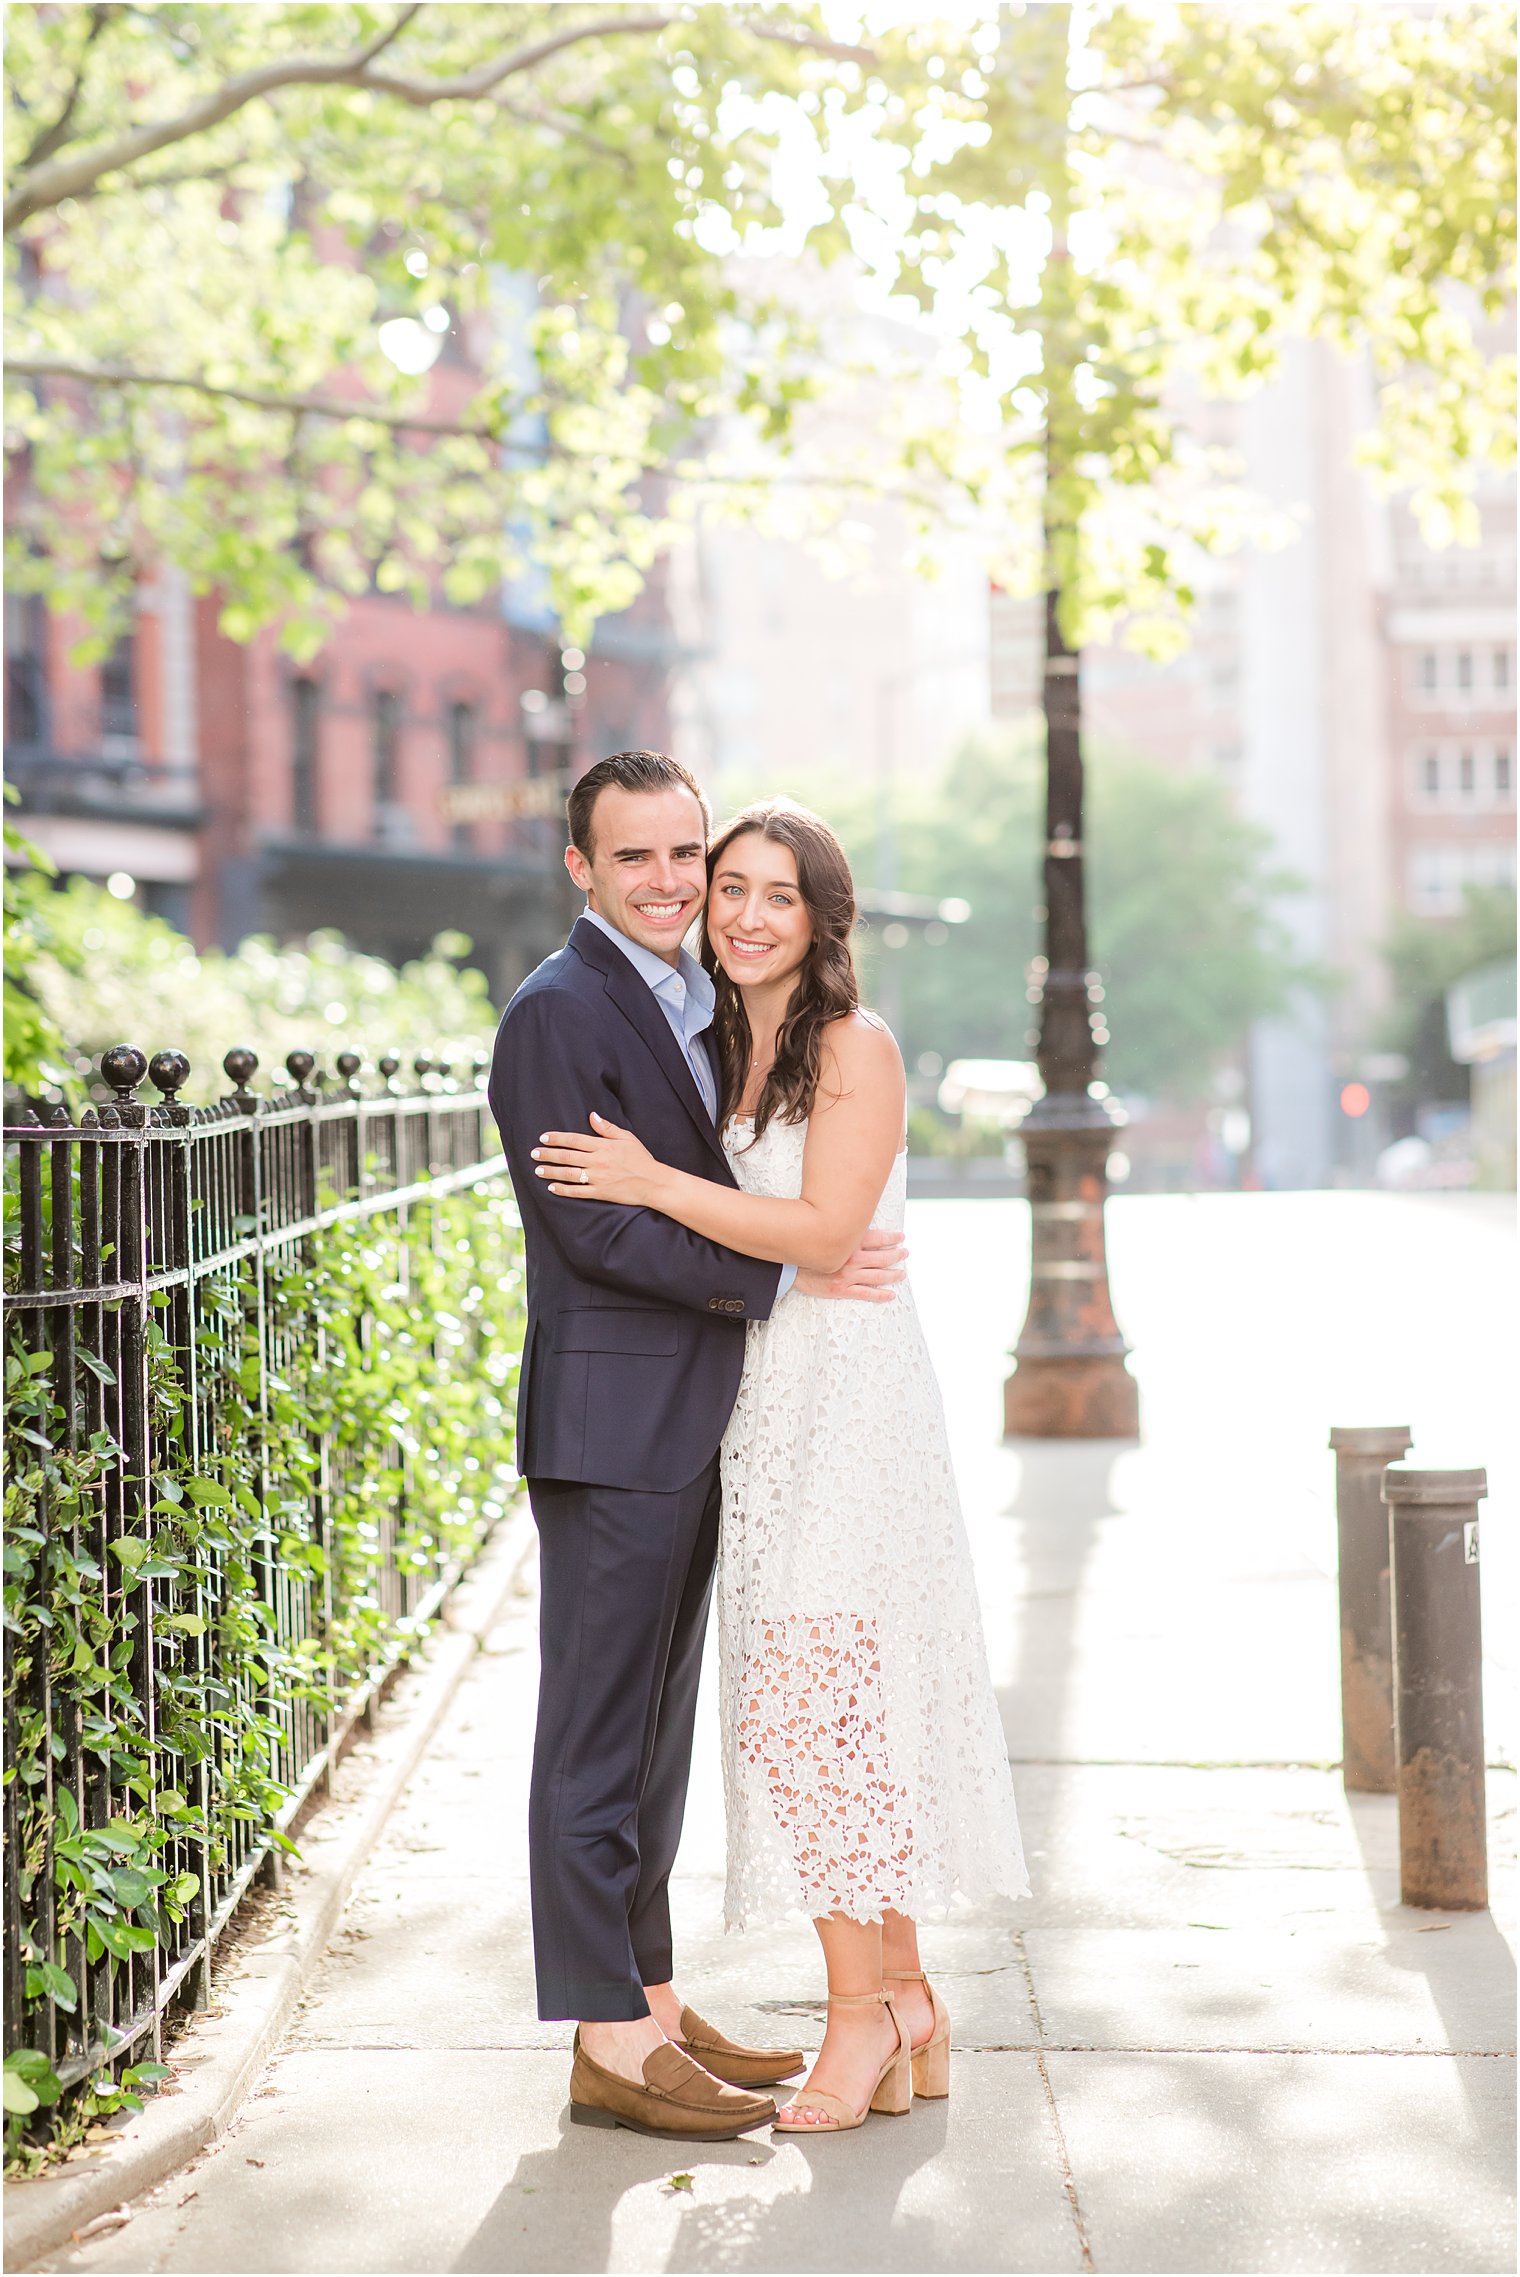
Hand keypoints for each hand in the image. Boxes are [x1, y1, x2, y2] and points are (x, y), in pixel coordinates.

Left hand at [531, 1113, 661, 1206]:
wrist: (654, 1182)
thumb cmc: (641, 1159)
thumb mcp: (627, 1138)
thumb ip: (607, 1128)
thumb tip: (592, 1116)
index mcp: (603, 1146)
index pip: (574, 1140)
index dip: (557, 1138)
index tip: (543, 1138)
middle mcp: (598, 1161)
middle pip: (567, 1156)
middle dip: (548, 1154)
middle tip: (534, 1153)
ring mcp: (598, 1178)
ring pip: (568, 1174)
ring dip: (551, 1171)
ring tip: (538, 1170)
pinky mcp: (600, 1192)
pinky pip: (577, 1191)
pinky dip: (563, 1190)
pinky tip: (552, 1187)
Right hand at [796, 1228, 907, 1303]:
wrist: (788, 1266)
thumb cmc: (806, 1249)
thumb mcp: (826, 1235)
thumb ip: (843, 1232)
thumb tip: (857, 1225)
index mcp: (848, 1242)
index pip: (877, 1238)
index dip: (891, 1237)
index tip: (901, 1236)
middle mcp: (851, 1258)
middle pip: (882, 1257)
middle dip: (896, 1255)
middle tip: (904, 1253)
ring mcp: (848, 1275)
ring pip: (878, 1275)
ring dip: (893, 1274)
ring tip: (902, 1273)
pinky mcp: (842, 1290)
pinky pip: (866, 1294)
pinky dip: (881, 1295)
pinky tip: (891, 1294)